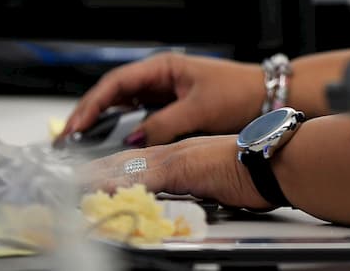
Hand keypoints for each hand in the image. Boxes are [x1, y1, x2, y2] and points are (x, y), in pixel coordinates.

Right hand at [61, 53, 264, 145]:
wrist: (266, 95)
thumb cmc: (238, 92)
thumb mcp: (199, 109)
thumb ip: (164, 123)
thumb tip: (134, 139)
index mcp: (163, 66)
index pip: (116, 82)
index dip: (91, 103)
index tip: (75, 125)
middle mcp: (159, 75)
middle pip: (113, 92)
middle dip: (88, 113)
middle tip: (66, 138)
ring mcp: (163, 90)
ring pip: (122, 103)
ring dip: (101, 120)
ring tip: (79, 142)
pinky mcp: (170, 104)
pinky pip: (138, 113)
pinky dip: (120, 125)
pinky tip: (108, 140)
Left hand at [79, 136, 269, 211]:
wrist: (279, 158)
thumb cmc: (259, 168)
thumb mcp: (220, 179)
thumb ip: (199, 185)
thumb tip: (190, 197)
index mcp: (184, 153)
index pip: (139, 161)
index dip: (113, 169)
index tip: (90, 178)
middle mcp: (177, 151)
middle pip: (127, 160)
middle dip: (97, 172)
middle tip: (70, 182)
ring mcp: (179, 157)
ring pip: (129, 166)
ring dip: (100, 177)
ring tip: (74, 187)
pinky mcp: (184, 168)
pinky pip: (145, 177)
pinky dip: (122, 183)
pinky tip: (104, 189)